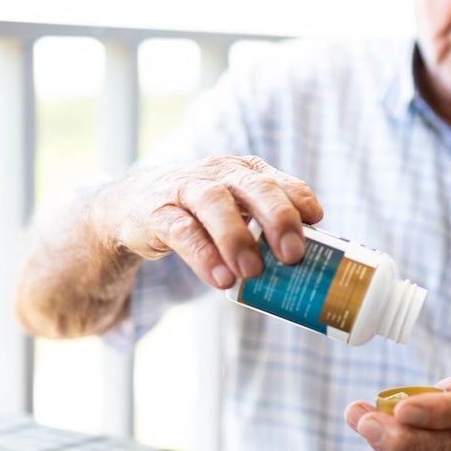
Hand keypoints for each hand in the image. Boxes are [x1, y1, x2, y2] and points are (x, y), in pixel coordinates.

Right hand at [106, 155, 323, 288]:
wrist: (135, 205)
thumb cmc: (201, 213)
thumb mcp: (235, 210)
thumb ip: (265, 230)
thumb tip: (311, 267)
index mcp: (244, 172)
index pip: (278, 180)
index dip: (298, 199)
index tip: (316, 221)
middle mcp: (218, 173)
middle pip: (253, 186)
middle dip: (277, 217)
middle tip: (293, 254)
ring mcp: (186, 189)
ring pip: (215, 203)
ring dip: (237, 238)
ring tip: (253, 273)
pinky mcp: (158, 212)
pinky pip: (182, 231)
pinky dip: (203, 254)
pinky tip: (220, 278)